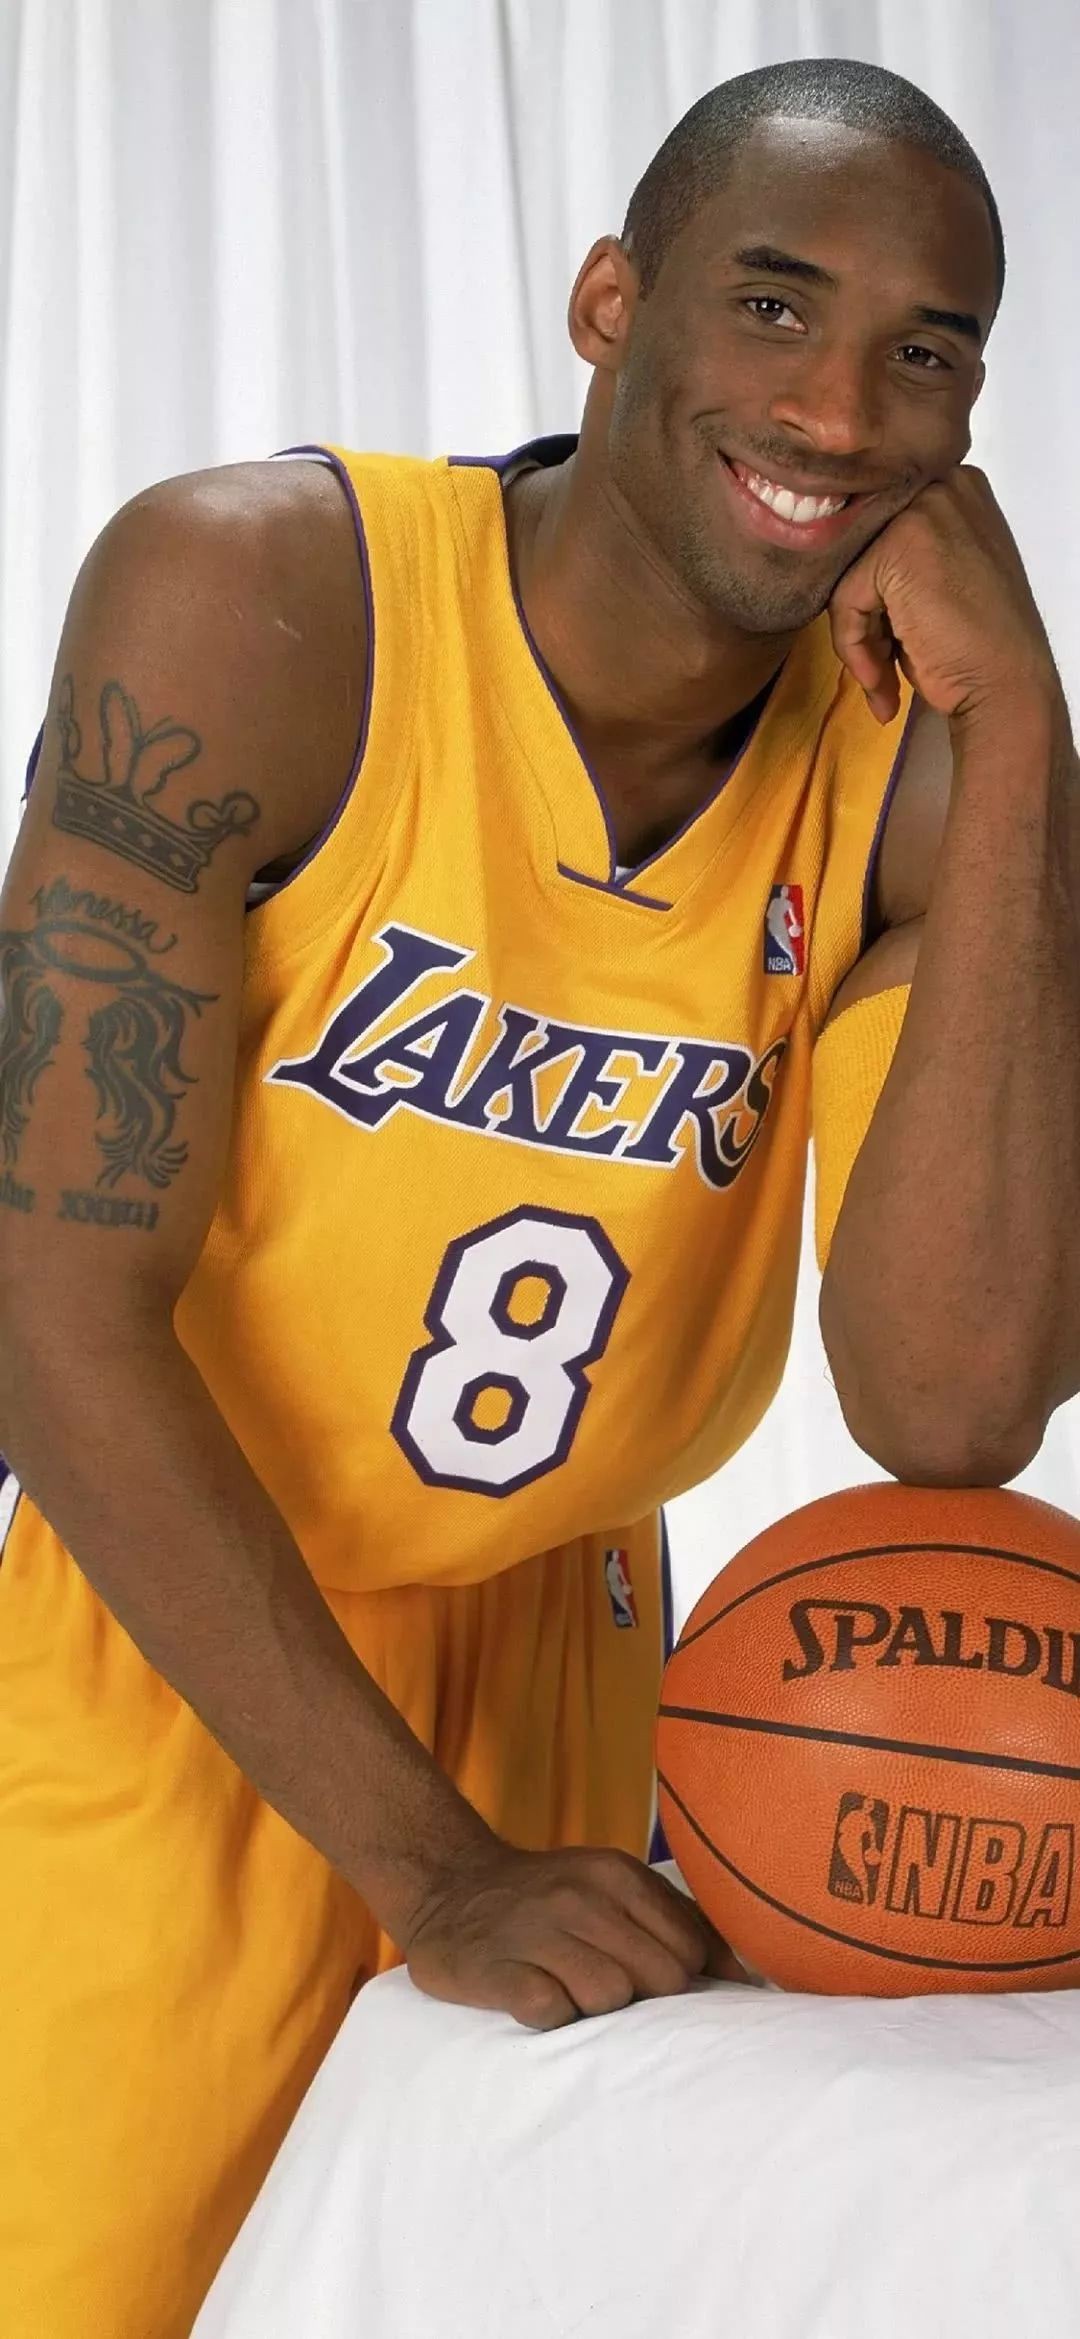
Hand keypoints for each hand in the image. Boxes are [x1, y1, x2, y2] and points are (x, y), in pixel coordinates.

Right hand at [399, 1839, 755, 2028]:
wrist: (448, 1886)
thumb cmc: (547, 1899)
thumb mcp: (611, 1888)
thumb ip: (677, 1922)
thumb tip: (748, 1979)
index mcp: (617, 1875)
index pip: (688, 1950)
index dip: (680, 1981)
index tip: (654, 1988)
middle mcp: (580, 1897)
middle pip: (659, 1979)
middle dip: (645, 2000)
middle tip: (608, 1994)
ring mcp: (537, 1931)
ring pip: (611, 1999)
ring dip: (598, 2012)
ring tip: (569, 1993)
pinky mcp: (497, 1970)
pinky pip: (552, 2012)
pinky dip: (553, 2018)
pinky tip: (539, 2002)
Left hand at [827, 463, 1060, 731]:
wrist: (1006, 687)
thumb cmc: (976, 644)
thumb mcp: (943, 575)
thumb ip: (903, 553)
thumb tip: (836, 554)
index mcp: (954, 485)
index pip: (878, 525)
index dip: (870, 583)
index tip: (877, 632)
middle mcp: (941, 485)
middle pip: (859, 546)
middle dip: (864, 610)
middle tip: (882, 663)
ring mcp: (922, 511)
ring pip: (848, 574)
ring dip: (860, 637)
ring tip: (884, 679)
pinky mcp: (897, 548)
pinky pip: (845, 600)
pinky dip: (855, 648)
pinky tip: (882, 681)